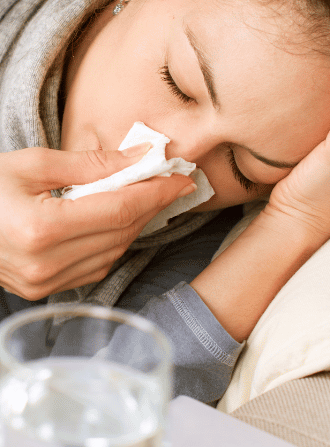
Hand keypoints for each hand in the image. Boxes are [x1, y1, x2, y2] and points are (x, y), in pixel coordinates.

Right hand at [0, 146, 194, 298]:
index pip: (120, 210)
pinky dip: (113, 243)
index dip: (156, 193)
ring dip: (135, 224)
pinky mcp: (43, 290)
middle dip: (151, 205)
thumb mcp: (32, 164)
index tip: (180, 176)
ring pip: (113, 253)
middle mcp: (46, 264)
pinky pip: (96, 267)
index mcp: (41, 229)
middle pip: (121, 233)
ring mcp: (44, 283)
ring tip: (147, 197)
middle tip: (172, 182)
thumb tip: (139, 157)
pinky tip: (118, 221)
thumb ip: (91, 164)